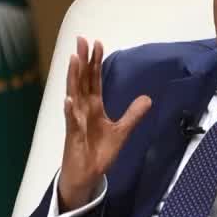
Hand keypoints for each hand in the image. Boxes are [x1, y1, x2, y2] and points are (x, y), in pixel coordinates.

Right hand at [58, 37, 151, 209]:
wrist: (86, 176)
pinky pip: (71, 122)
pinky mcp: (73, 137)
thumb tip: (147, 98)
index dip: (95, 62)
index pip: (93, 80)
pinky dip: (69, 111)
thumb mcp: (121, 132)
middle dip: (82, 61)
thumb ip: (132, 115)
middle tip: (81, 40)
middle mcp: (82, 109)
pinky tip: (68, 99)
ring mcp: (75, 121)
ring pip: (74, 95)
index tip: (97, 43)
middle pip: (82, 80)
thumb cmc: (98, 153)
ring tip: (74, 59)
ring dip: (73, 78)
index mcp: (93, 107)